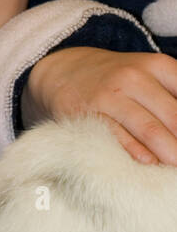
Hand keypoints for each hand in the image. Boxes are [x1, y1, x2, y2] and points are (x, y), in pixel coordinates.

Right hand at [23, 45, 176, 165]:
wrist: (64, 70)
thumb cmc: (119, 80)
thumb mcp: (150, 75)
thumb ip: (173, 99)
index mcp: (157, 66)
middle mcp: (134, 77)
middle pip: (174, 118)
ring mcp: (110, 95)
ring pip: (150, 130)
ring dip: (170, 154)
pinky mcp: (89, 114)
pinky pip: (119, 138)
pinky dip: (138, 154)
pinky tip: (150, 165)